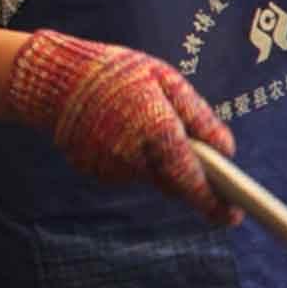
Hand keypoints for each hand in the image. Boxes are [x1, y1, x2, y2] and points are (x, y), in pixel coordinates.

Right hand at [5, 28, 236, 221]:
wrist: (53, 78)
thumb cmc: (117, 73)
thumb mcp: (166, 80)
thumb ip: (199, 117)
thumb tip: (226, 149)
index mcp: (156, 131)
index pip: (191, 179)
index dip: (214, 201)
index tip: (233, 215)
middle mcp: (133, 156)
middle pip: (174, 181)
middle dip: (186, 172)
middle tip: (190, 150)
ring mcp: (110, 167)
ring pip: (150, 175)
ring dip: (157, 159)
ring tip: (141, 120)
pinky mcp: (93, 171)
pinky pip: (127, 171)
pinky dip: (132, 157)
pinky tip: (120, 129)